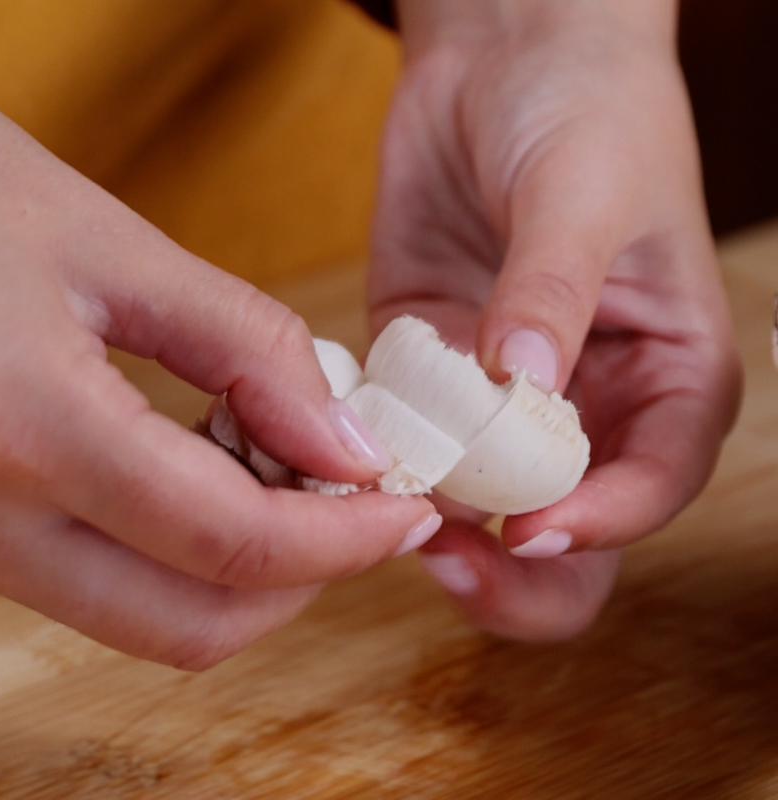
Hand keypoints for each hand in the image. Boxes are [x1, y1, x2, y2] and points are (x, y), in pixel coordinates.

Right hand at [0, 100, 438, 667]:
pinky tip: (216, 467)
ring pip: (148, 616)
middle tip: (362, 508)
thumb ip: (244, 347)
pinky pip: (105, 582)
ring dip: (248, 568)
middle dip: (305, 580)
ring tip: (292, 471)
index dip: (345, 541)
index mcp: (20, 429)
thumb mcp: (107, 245)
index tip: (406, 510)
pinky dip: (186, 551)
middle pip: (193, 623)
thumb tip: (346, 446)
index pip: (231, 542)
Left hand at [369, 0, 740, 639]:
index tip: (530, 527)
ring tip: (390, 511)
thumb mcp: (582, 193)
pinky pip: (414, 445)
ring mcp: (505, 397)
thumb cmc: (583, 108)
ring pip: (483, 508)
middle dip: (516, 570)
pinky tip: (353, 455)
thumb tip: (523, 382)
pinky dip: (386, 465)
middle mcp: (589, 402)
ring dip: (439, 525)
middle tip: (450, 561)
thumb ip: (553, 295)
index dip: (600, 524)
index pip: (653, 484)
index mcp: (665, 374)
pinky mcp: (436, 375)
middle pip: (570, 534)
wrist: (502, 59)